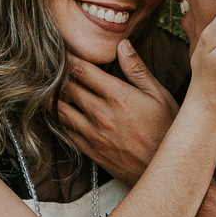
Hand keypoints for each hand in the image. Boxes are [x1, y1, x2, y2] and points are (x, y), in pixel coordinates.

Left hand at [61, 43, 179, 182]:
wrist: (166, 170)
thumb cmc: (167, 131)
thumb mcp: (159, 95)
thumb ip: (137, 70)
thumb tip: (122, 45)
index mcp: (118, 96)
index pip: (81, 70)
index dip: (67, 57)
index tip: (59, 50)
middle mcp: (101, 114)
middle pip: (65, 87)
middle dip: (55, 73)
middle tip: (47, 64)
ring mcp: (93, 134)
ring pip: (59, 110)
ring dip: (52, 95)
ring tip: (48, 85)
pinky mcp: (90, 150)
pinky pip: (65, 130)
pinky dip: (58, 118)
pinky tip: (58, 110)